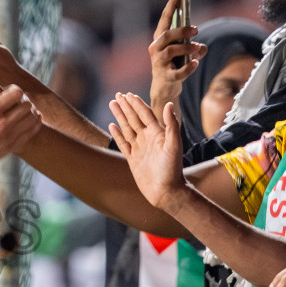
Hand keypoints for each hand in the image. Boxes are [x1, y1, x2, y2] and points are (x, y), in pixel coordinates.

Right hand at [0, 69, 41, 173]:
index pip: (17, 93)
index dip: (15, 90)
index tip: (10, 92)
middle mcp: (2, 124)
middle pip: (27, 105)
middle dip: (24, 100)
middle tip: (18, 101)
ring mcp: (8, 137)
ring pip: (32, 119)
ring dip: (30, 112)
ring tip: (24, 111)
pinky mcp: (10, 148)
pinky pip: (30, 134)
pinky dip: (32, 126)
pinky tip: (27, 122)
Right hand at [108, 92, 186, 207]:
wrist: (166, 192)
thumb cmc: (172, 170)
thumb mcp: (174, 145)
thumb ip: (171, 125)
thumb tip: (168, 105)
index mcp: (157, 134)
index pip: (145, 114)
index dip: (137, 104)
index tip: (129, 94)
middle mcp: (148, 139)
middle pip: (134, 118)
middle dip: (126, 106)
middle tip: (117, 95)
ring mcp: (139, 148)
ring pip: (127, 128)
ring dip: (120, 116)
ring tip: (113, 104)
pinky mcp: (133, 159)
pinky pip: (123, 143)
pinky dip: (117, 134)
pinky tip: (111, 125)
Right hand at [148, 0, 205, 112]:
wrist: (165, 88)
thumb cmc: (174, 66)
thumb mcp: (185, 54)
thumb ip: (195, 48)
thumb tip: (202, 48)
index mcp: (160, 40)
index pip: (165, 19)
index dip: (171, 5)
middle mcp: (156, 49)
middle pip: (167, 35)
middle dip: (182, 31)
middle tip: (196, 30)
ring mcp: (159, 63)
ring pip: (172, 51)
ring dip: (187, 48)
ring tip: (197, 48)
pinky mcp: (165, 77)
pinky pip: (178, 72)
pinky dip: (188, 68)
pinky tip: (196, 63)